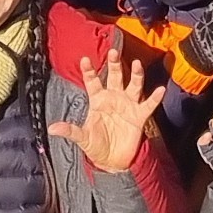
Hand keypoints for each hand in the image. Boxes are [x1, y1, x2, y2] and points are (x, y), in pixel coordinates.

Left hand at [53, 39, 159, 175]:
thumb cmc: (96, 146)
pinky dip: (154, 98)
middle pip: (114, 77)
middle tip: (113, 52)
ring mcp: (127, 106)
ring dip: (136, 75)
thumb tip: (52, 129)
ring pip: (133, 85)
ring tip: (137, 64)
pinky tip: (160, 89)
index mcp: (97, 100)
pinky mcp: (139, 116)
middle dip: (114, 64)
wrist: (112, 161)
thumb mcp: (82, 138)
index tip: (84, 60)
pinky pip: (148, 105)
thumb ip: (70, 130)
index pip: (92, 82)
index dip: (89, 71)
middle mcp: (113, 98)